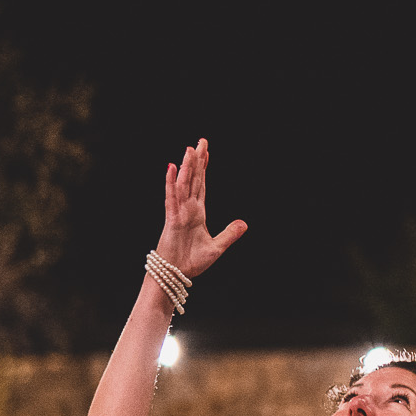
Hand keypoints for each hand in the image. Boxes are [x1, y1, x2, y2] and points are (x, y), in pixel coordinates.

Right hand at [157, 139, 248, 278]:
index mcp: (197, 213)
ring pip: (183, 184)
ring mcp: (179, 212)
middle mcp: (188, 209)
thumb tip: (244, 223)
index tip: (206, 153)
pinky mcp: (172, 219)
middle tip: (201, 141)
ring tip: (190, 149)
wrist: (177, 275)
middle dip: (197, 161)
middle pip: (194, 180)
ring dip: (187, 167)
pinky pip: (172, 198)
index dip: (204, 169)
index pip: (201, 186)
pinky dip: (171, 183)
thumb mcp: (217, 247)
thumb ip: (230, 234)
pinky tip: (172, 168)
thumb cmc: (192, 262)